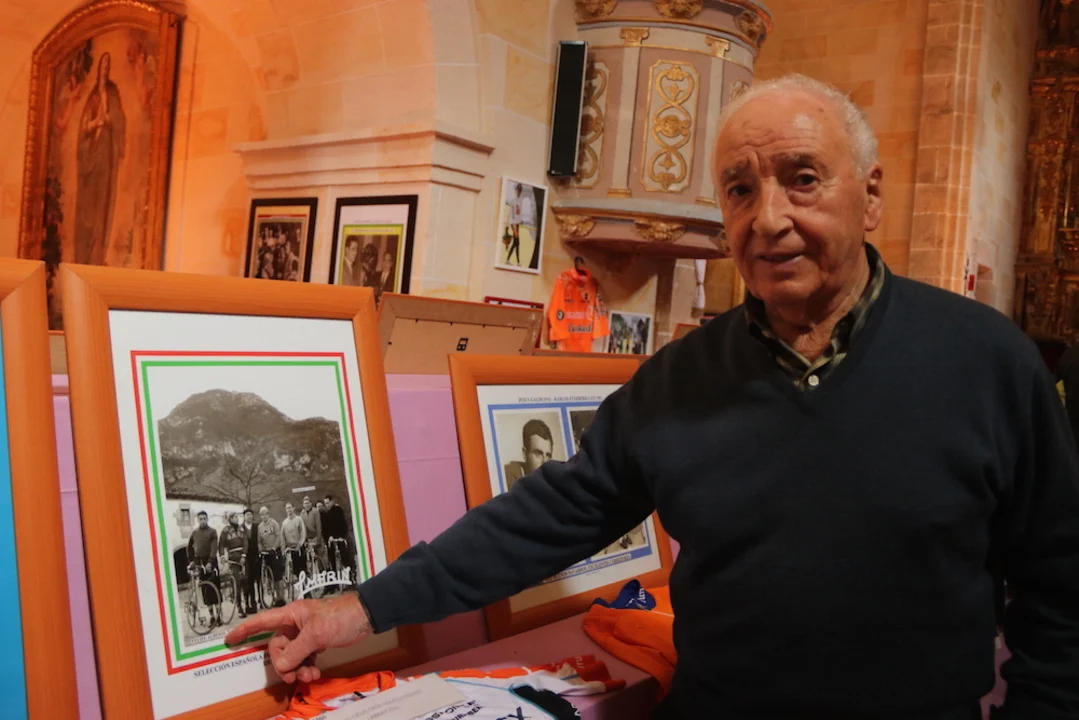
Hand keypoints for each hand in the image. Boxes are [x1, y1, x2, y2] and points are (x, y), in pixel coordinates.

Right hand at [224, 591, 371, 683]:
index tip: (229, 639)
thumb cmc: (340, 617)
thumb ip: (296, 651)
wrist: (366, 617)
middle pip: (277, 647)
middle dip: (284, 663)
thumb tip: (280, 665)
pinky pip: (303, 658)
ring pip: (291, 656)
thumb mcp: (316, 634)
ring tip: (310, 676)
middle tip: (294, 675)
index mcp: (291, 615)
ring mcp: (306, 634)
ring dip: (297, 668)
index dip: (245, 630)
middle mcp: (295, 624)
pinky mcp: (316, 642)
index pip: (262, 621)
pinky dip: (306, 668)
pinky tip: (315, 674)